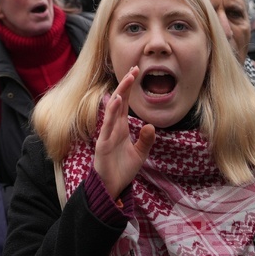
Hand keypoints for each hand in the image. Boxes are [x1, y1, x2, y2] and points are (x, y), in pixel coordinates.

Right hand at [94, 66, 154, 197]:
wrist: (112, 187)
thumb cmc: (123, 169)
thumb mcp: (140, 154)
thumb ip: (146, 140)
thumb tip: (151, 124)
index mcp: (121, 127)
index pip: (125, 103)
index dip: (129, 88)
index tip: (135, 72)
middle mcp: (113, 127)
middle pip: (119, 101)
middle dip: (126, 85)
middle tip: (134, 69)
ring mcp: (107, 134)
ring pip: (113, 109)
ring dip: (121, 94)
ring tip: (127, 80)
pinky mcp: (103, 143)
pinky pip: (108, 125)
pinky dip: (112, 112)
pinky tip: (117, 101)